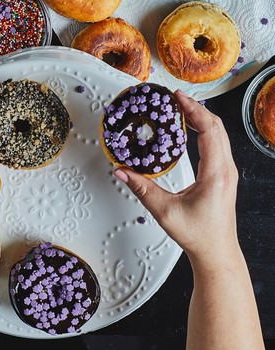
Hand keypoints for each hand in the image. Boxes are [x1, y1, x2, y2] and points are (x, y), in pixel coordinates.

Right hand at [114, 89, 239, 265]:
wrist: (216, 252)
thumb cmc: (198, 235)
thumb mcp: (165, 211)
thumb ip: (141, 188)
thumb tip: (122, 171)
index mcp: (216, 174)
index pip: (209, 130)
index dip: (194, 110)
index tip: (179, 97)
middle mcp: (226, 169)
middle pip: (217, 126)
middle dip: (196, 107)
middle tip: (175, 97)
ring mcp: (227, 171)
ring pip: (219, 133)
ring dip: (202, 117)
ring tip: (182, 107)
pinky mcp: (224, 174)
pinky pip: (218, 142)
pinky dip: (205, 128)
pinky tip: (191, 127)